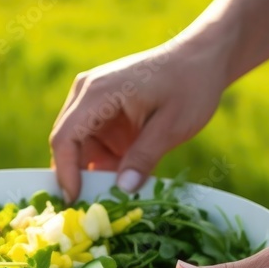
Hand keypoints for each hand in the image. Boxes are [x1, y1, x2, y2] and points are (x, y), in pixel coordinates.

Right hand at [49, 37, 227, 202]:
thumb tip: (123, 190)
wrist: (203, 58)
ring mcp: (93, 102)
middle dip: (79, 177)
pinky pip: (95, 144)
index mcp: (98, 93)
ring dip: (95, 172)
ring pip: (81, 148)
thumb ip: (145, 157)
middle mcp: (86, 94)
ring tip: (115, 197)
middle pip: (67, 144)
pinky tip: (124, 179)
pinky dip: (106, 163)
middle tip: (95, 210)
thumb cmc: (190, 84)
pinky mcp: (103, 112)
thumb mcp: (171, 125)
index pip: (65, 138)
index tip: (76, 201)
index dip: (65, 172)